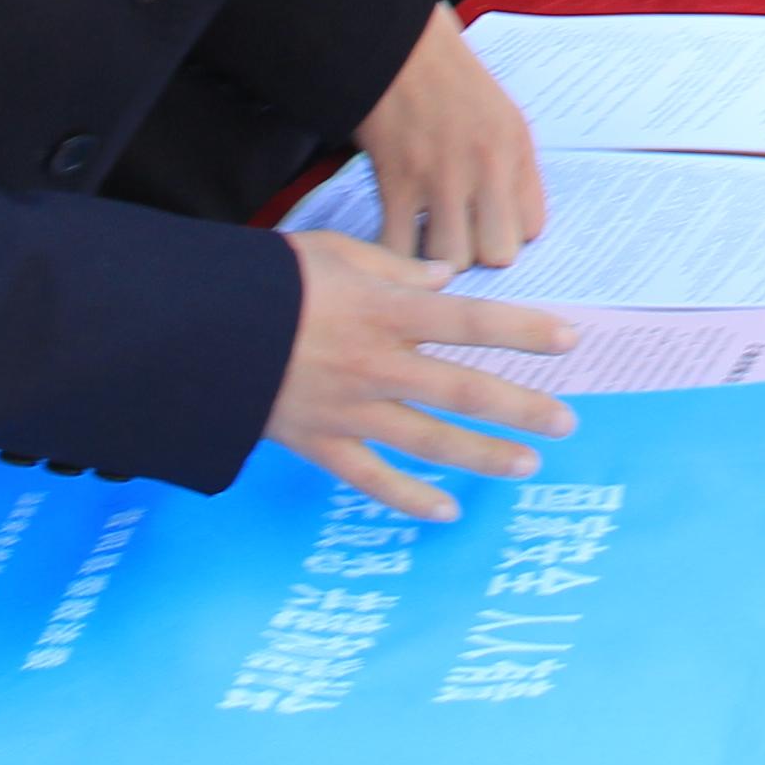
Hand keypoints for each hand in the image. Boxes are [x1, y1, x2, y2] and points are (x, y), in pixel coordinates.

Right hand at [267, 228, 575, 519]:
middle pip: (464, 390)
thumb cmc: (264, 281)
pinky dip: (410, 498)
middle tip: (566, 421)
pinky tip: (446, 511)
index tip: (570, 339)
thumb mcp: (332, 253)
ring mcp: (350, 411)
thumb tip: (444, 278)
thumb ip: (394, 267)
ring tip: (528, 464)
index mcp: (385, 311)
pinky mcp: (320, 444)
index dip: (524, 331)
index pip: (471, 321)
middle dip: (521, 407)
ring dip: (484, 456)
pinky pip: (372, 479)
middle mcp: (377, 365)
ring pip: (431, 441)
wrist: (194, 330)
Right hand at [350, 5, 548, 267]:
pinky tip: (393, 236)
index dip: (508, 233)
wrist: (394, 46)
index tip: (488, 225)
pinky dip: (395, 251)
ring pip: (452, 259)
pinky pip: (400, 245)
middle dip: (477, 255)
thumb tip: (515, 223)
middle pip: (497, 254)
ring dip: (436, 258)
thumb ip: (512, 167)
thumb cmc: (447, 77)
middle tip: (457, 239)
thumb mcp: (501, 113)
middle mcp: (486, 165)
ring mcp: (442, 177)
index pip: (533, 227)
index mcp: (515, 146)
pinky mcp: (396, 181)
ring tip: (425, 239)